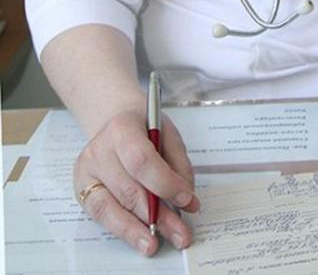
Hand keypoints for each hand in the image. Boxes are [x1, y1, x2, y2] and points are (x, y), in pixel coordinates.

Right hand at [73, 109, 199, 255]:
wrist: (115, 121)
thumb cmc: (143, 128)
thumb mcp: (167, 134)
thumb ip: (179, 165)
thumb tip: (188, 200)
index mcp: (122, 128)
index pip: (142, 160)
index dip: (165, 183)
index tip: (186, 199)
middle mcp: (100, 150)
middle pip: (130, 189)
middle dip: (158, 216)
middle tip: (180, 232)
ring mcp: (87, 171)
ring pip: (112, 207)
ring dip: (139, 230)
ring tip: (157, 243)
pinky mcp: (81, 189)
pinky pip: (101, 215)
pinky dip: (122, 229)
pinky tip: (138, 237)